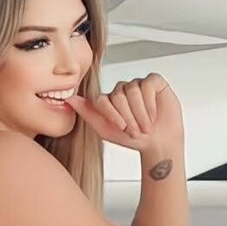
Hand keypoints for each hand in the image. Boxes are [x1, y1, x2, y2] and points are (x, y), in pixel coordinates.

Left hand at [66, 73, 183, 152]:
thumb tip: (69, 99)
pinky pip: (148, 85)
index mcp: (108, 100)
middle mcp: (121, 89)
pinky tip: (153, 114)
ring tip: (146, 125)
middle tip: (136, 130)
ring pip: (133, 91)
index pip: (102, 100)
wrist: (157, 143)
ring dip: (140, 114)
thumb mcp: (105, 130)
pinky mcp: (154, 82)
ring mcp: (137, 84)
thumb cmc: (132, 138)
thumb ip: (87, 113)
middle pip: (118, 95)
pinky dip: (150, 104)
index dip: (112, 115)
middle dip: (128, 117)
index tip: (121, 128)